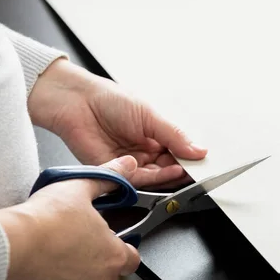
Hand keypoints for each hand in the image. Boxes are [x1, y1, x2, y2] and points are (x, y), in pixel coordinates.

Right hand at [0, 156, 139, 279]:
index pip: (133, 259)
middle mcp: (100, 279)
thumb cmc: (47, 219)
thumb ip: (109, 178)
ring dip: (81, 270)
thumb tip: (126, 166)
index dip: (125, 247)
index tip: (115, 239)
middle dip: (101, 257)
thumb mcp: (82, 187)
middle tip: (83, 238)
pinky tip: (49, 261)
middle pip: (110, 271)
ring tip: (64, 247)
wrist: (13, 242)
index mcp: (113, 255)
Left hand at [28, 59, 206, 188]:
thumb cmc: (108, 100)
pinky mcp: (116, 171)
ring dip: (171, 175)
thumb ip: (174, 136)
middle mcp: (142, 150)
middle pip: (168, 167)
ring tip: (184, 171)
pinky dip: (154, 178)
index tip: (203, 161)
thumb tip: (198, 149)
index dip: (190, 157)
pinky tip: (167, 171)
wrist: (76, 102)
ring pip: (155, 176)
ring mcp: (129, 162)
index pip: (177, 151)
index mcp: (153, 134)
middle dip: (183, 169)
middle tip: (197, 170)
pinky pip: (137, 180)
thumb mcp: (150, 115)